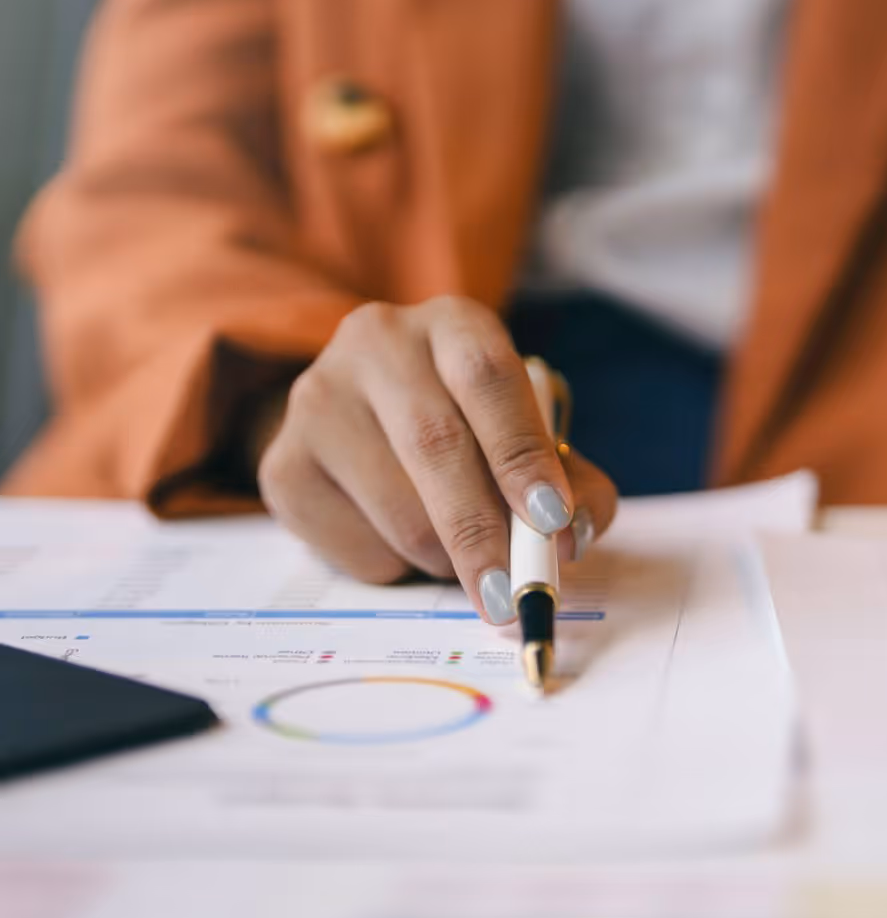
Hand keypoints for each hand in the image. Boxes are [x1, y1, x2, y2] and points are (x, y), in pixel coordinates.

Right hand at [256, 298, 617, 621]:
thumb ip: (572, 483)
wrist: (370, 422)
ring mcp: (318, 398)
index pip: (487, 378)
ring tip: (464, 564)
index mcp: (452, 323)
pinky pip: (353, 545)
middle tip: (513, 594)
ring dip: (443, 559)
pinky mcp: (283, 465)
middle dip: (482, 531)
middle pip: (434, 444)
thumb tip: (572, 537)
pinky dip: (396, 569)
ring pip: (396, 507)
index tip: (551, 519)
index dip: (521, 451)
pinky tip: (404, 546)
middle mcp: (377, 342)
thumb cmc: (475, 431)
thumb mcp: (532, 438)